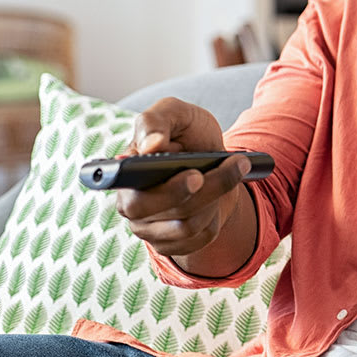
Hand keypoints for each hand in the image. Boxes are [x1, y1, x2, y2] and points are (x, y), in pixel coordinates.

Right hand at [112, 98, 252, 258]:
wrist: (212, 155)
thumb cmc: (186, 133)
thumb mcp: (175, 113)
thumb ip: (155, 121)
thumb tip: (150, 146)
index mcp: (124, 174)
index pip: (131, 195)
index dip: (166, 190)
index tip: (196, 175)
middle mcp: (131, 206)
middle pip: (167, 211)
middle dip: (206, 190)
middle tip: (231, 166)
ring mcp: (149, 229)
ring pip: (188, 225)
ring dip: (219, 195)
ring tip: (232, 169)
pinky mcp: (171, 243)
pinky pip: (200, 238)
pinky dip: (217, 216)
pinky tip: (219, 196)